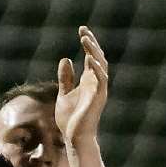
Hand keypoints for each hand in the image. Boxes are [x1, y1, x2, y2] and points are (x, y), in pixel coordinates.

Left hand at [55, 25, 109, 144]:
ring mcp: (99, 90)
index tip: (82, 29)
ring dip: (94, 51)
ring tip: (85, 39)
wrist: (74, 137)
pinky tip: (91, 59)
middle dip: (91, 43)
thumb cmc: (70, 119)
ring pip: (101, 65)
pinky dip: (97, 69)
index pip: (92, 57)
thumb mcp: (64, 94)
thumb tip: (66, 59)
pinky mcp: (98, 98)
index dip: (88, 43)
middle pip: (98, 57)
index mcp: (89, 80)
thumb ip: (66, 78)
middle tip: (82, 29)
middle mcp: (96, 83)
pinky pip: (101, 80)